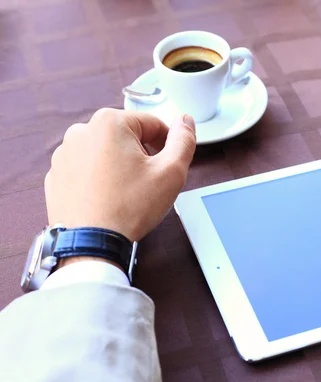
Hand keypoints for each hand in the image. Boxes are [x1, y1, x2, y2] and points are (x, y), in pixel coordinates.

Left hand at [45, 108, 195, 241]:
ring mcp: (65, 154)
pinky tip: (109, 199)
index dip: (168, 145)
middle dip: (143, 156)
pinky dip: (100, 179)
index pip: (153, 124)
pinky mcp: (56, 175)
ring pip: (107, 152)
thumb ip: (184, 140)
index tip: (168, 167)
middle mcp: (81, 132)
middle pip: (128, 137)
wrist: (91, 243)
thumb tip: (185, 121)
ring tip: (128, 193)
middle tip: (149, 183)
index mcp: (110, 123)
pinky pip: (87, 169)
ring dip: (121, 166)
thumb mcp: (171, 171)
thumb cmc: (130, 207)